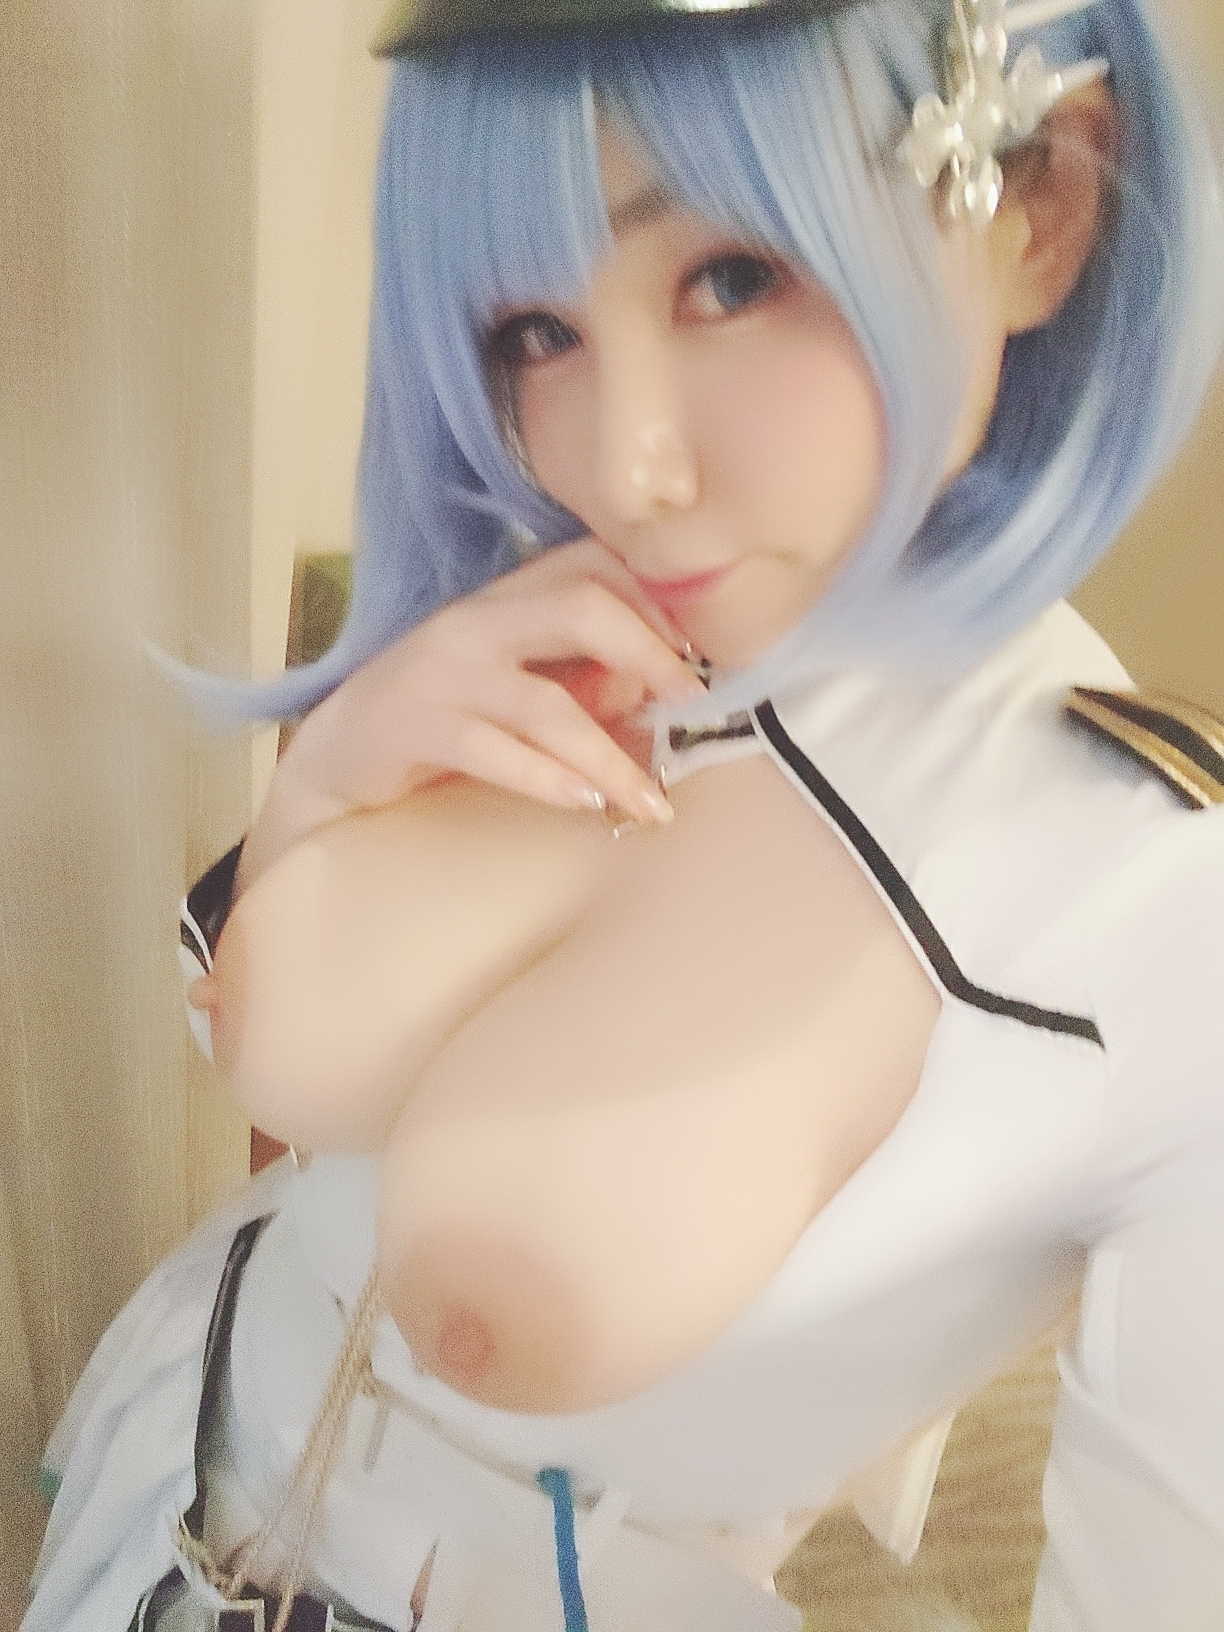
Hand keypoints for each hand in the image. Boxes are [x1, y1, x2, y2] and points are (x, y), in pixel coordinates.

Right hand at [236, 539, 706, 892]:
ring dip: (609, 757)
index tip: (699, 653)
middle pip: (582, 608)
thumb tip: (657, 690)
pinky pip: (492, 749)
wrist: (336, 759)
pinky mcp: (410, 725)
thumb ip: (585, 681)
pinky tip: (584, 802)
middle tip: (692, 704)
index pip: (595, 565)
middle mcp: (475, 621)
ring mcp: (439, 671)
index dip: (656, 601)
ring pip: (546, 702)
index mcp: (507, 599)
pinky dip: (547, 779)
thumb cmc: (443, 721)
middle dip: (649, 654)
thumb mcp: (519, 690)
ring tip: (651, 802)